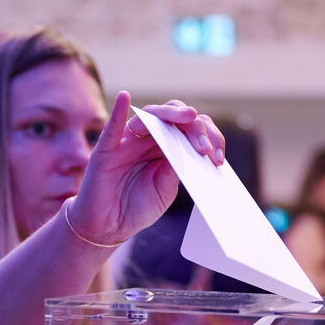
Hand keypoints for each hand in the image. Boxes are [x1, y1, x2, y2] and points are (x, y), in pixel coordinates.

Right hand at [67, 93, 225, 246]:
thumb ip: (173, 170)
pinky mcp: (107, 149)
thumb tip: (190, 149)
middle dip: (195, 127)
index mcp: (167, 148)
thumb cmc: (136, 207)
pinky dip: (118, 110)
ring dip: (171, 115)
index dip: (208, 138)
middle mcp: (149, 139)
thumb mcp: (164, 191)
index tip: (217, 159)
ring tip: (189, 117)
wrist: (107, 226)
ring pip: (150, 116)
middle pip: (174, 117)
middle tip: (205, 146)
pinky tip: (124, 97)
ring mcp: (128, 141)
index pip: (190, 130)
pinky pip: (112, 126)